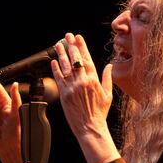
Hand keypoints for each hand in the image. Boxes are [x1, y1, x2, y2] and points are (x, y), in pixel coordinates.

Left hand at [51, 33, 118, 162]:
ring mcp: (72, 87)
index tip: (78, 38)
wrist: (90, 127)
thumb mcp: (108, 95)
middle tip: (67, 36)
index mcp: (94, 80)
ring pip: (65, 67)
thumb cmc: (99, 113)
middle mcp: (82, 81)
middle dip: (71, 46)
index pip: (87, 59)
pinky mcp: (64, 94)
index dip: (82, 47)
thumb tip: (109, 66)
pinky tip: (53, 61)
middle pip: (75, 59)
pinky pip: (58, 78)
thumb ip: (107, 79)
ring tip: (58, 45)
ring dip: (61, 54)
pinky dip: (55, 69)